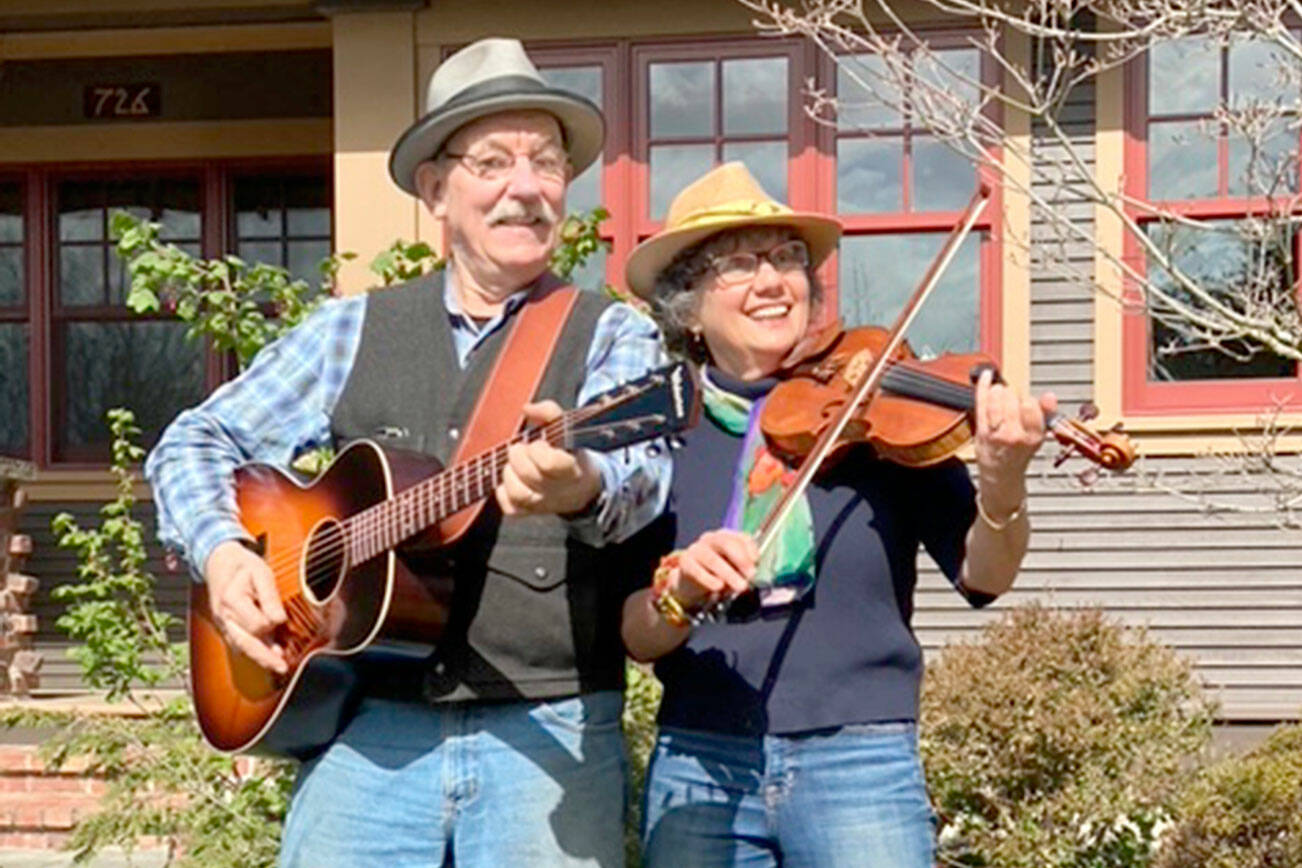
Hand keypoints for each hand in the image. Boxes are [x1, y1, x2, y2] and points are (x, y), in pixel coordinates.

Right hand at [204, 539, 287, 674]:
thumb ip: (270, 596)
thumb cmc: (243, 566)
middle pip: (245, 643)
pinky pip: (237, 644)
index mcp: (232, 600)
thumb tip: (279, 620)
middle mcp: (224, 616)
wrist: (219, 562)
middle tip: (282, 667)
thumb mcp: (261, 572)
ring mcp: (222, 624)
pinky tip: (268, 657)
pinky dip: (252, 652)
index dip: (272, 624)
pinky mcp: (225, 627)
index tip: (282, 620)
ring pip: (240, 647)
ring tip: (278, 667)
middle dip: (264, 657)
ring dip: (259, 658)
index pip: (255, 624)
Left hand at [496, 400, 602, 516]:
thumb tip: (526, 408)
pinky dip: (503, 492)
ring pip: (518, 494)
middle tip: (521, 448)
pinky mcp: (530, 512)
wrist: (582, 488)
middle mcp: (559, 491)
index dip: (538, 450)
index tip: (540, 443)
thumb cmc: (572, 454)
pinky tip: (510, 479)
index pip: (550, 463)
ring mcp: (544, 505)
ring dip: (509, 474)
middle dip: (519, 456)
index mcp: (572, 470)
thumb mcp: (568, 430)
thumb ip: (550, 413)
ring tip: (513, 464)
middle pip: (529, 475)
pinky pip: (510, 508)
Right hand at [672, 530, 757, 609]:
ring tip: (740, 587)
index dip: (750, 549)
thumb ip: (744, 569)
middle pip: (726, 544)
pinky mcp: (685, 562)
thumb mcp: (733, 569)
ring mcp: (696, 549)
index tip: (757, 563)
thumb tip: (754, 575)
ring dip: (729, 574)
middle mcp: (711, 539)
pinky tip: (718, 587)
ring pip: (713, 559)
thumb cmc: (717, 574)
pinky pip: (697, 570)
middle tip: (751, 576)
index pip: (741, 538)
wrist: (690, 583)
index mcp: (726, 537)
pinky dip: (709, 579)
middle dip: (741, 560)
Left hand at [973, 369, 1056, 514]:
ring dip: (998, 391)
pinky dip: (982, 386)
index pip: (1031, 405)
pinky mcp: (980, 430)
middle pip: (1012, 399)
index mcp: (1033, 436)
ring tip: (1000, 394)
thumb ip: (1046, 414)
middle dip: (1013, 395)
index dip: (1027, 400)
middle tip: (1012, 401)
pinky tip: (985, 375)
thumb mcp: (1039, 435)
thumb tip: (1050, 396)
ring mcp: (995, 433)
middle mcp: (1014, 435)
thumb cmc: (1019, 452)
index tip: (1025, 402)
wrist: (1000, 474)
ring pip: (996, 400)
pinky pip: (980, 403)